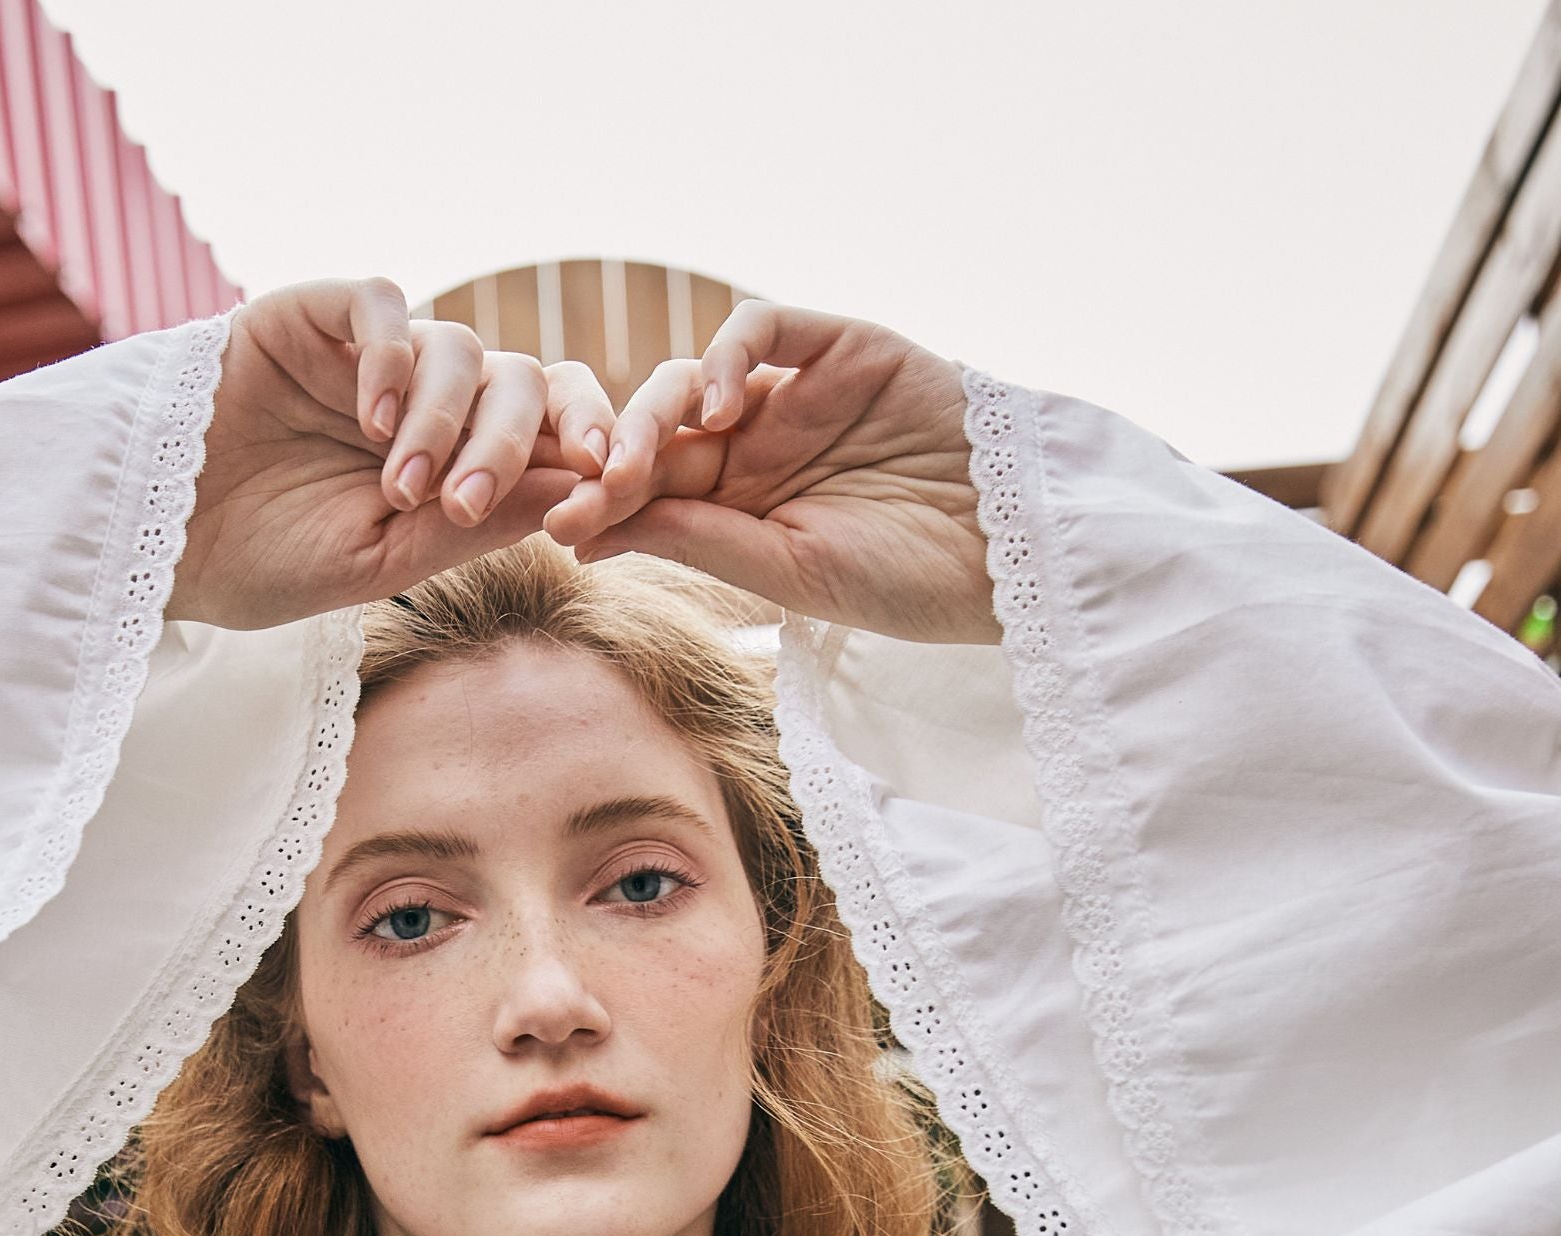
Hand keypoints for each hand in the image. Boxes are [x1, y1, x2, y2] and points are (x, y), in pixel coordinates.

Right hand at [169, 280, 611, 632]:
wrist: (160, 539)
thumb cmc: (267, 561)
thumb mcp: (382, 561)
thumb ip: (472, 527)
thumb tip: (575, 491)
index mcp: (461, 462)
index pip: (556, 432)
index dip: (592, 450)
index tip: (606, 493)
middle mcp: (433, 401)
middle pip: (523, 382)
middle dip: (516, 444)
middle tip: (468, 506)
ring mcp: (379, 356)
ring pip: (462, 348)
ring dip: (447, 421)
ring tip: (401, 487)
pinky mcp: (318, 314)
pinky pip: (386, 306)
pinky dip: (395, 358)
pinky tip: (374, 421)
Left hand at [541, 302, 997, 644]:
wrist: (1010, 550)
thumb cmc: (906, 580)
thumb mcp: (789, 573)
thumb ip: (696, 542)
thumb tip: (585, 533)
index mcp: (741, 511)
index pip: (649, 493)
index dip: (597, 502)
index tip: (553, 528)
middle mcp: (759, 447)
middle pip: (658, 434)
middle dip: (611, 462)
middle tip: (586, 495)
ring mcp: (799, 393)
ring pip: (694, 377)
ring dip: (650, 414)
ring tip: (636, 463)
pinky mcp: (842, 345)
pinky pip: (764, 327)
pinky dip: (726, 356)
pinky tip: (716, 411)